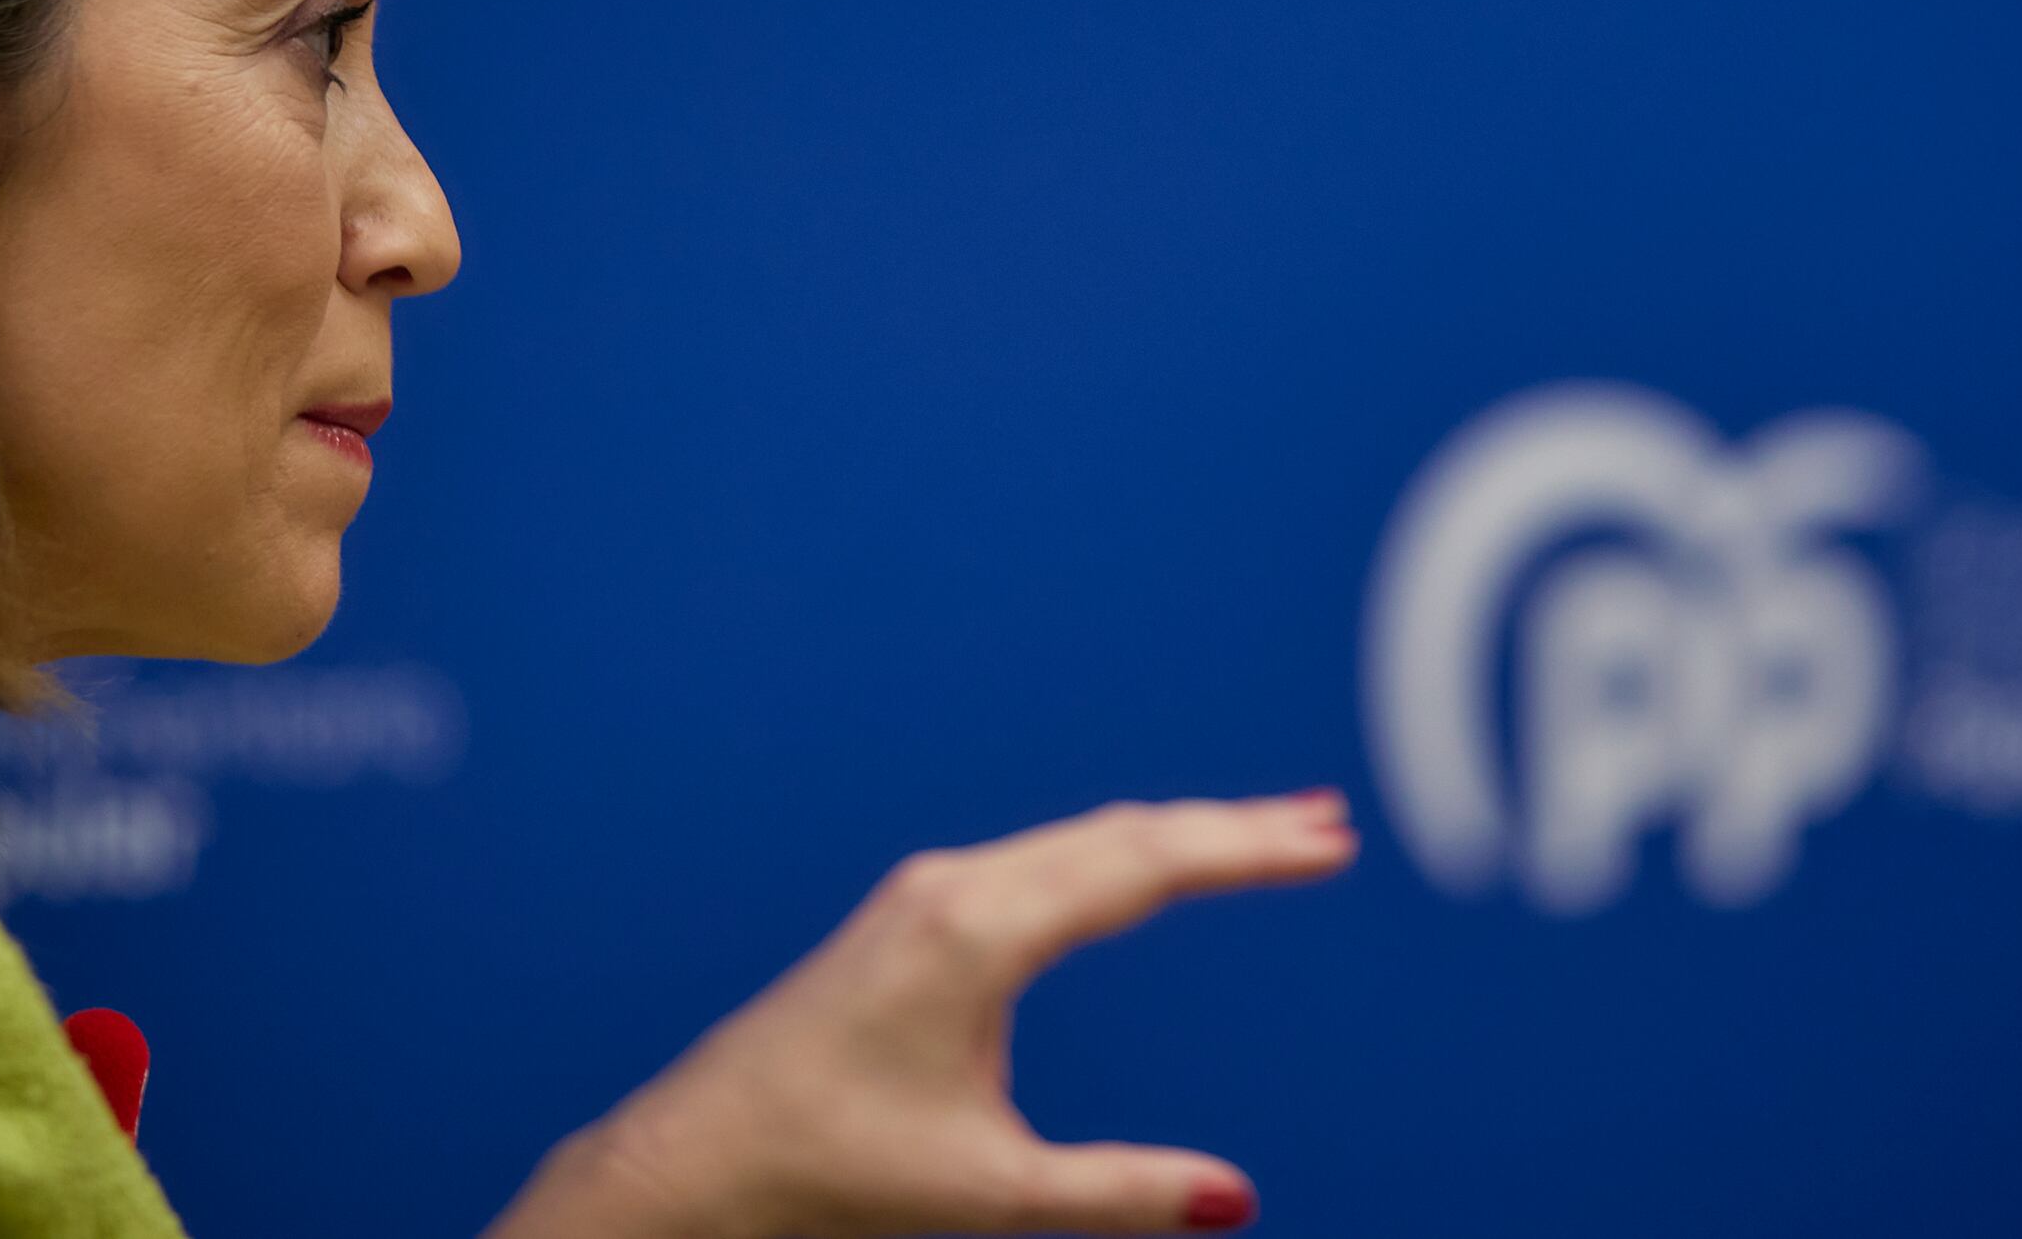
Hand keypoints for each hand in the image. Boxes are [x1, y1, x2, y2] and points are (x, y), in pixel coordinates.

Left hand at [488, 791, 1357, 1238]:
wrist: (694, 1164)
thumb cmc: (825, 1174)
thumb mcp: (986, 1192)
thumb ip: (1118, 1192)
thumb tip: (1233, 1200)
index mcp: (977, 932)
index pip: (1144, 866)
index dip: (1246, 849)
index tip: (1326, 838)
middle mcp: (953, 889)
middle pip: (1121, 835)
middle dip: (1228, 826)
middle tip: (1327, 821)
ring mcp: (926, 895)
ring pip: (1079, 840)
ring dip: (1174, 835)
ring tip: (1264, 834)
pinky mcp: (911, 917)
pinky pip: (1039, 859)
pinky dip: (1115, 853)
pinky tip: (1145, 864)